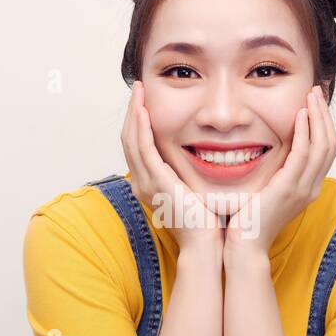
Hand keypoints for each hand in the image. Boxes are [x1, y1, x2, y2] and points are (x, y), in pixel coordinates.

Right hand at [121, 80, 224, 258]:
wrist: (206, 246)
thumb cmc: (207, 224)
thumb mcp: (194, 193)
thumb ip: (191, 176)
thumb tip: (205, 159)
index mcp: (149, 186)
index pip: (138, 148)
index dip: (139, 123)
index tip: (146, 102)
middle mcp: (142, 184)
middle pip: (129, 140)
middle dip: (132, 112)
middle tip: (138, 88)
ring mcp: (146, 183)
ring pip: (131, 140)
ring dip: (134, 112)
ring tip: (138, 90)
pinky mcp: (156, 182)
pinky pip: (143, 148)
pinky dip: (142, 127)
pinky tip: (144, 110)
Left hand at [224, 84, 335, 262]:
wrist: (244, 245)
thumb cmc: (249, 219)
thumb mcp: (268, 190)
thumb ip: (275, 172)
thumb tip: (271, 150)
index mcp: (309, 188)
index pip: (326, 150)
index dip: (324, 124)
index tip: (315, 103)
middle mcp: (312, 188)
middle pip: (330, 144)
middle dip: (324, 115)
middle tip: (316, 92)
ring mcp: (303, 189)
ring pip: (322, 146)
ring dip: (318, 117)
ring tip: (311, 96)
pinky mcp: (289, 189)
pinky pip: (303, 155)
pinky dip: (305, 132)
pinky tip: (300, 116)